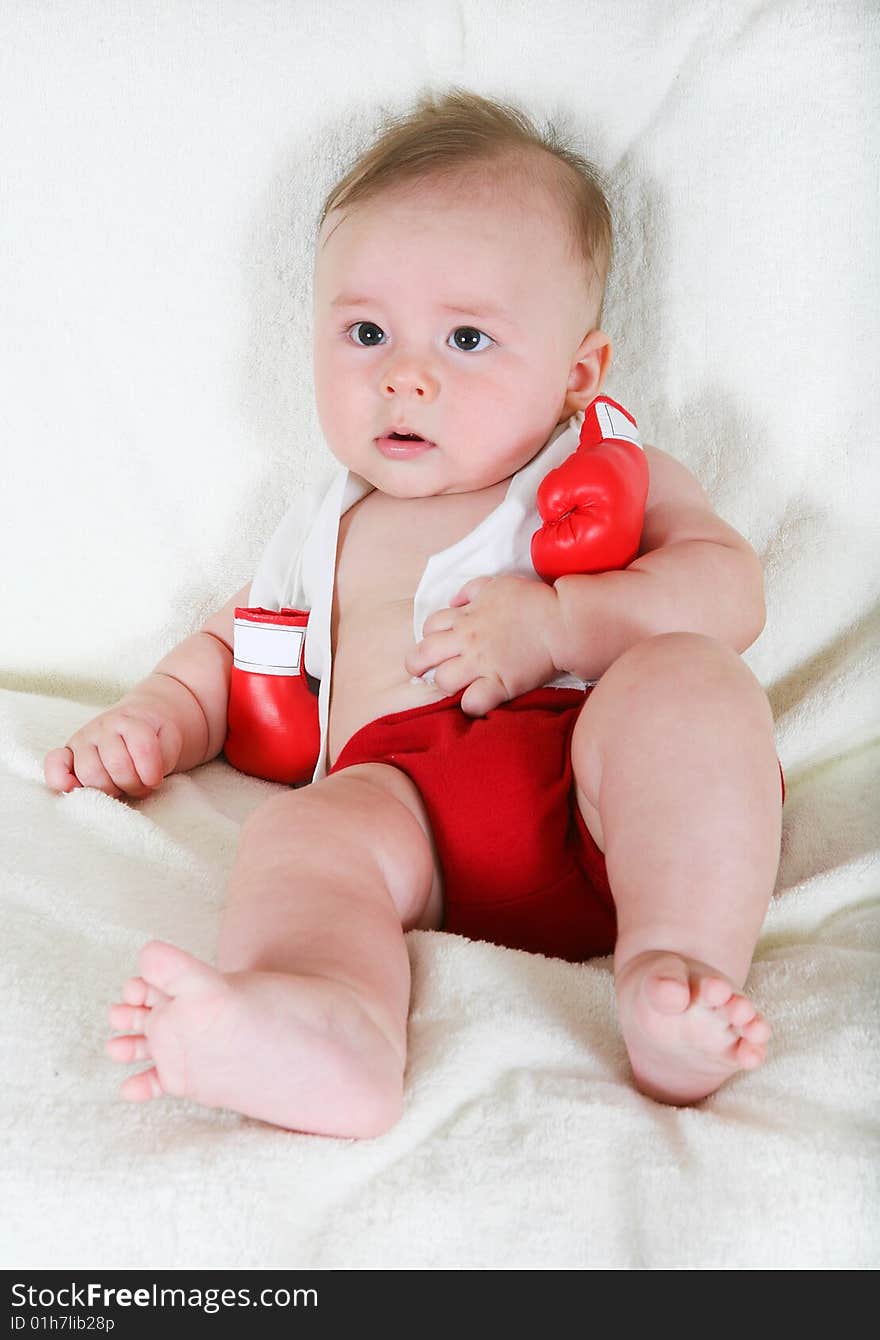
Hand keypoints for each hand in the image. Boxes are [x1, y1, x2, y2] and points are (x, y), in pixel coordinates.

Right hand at [43, 697, 183, 798]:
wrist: (143, 719)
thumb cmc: (156, 735)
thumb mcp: (170, 741)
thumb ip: (162, 757)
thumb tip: (146, 780)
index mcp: (130, 720)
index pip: (140, 748)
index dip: (151, 771)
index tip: (156, 779)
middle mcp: (102, 727)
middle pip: (116, 766)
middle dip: (132, 783)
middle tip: (140, 785)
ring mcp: (82, 739)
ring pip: (90, 774)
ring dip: (110, 789)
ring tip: (121, 787)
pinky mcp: (68, 754)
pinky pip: (54, 764)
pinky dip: (59, 778)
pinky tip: (71, 787)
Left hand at [404, 574, 558, 716]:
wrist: (561, 621)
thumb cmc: (533, 601)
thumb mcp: (497, 584)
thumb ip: (472, 590)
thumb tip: (454, 601)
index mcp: (466, 616)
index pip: (430, 627)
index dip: (429, 636)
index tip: (439, 645)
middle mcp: (467, 640)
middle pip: (423, 655)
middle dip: (416, 665)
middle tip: (421, 673)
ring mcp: (481, 663)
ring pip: (443, 680)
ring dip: (446, 685)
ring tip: (456, 687)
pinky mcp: (499, 684)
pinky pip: (472, 702)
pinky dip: (471, 706)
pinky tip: (477, 702)